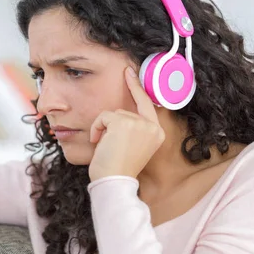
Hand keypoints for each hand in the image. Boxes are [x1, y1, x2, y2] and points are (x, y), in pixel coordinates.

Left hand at [88, 66, 165, 181]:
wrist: (113, 181)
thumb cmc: (117, 169)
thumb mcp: (131, 146)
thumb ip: (131, 129)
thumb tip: (117, 114)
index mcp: (157, 133)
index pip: (147, 105)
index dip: (136, 88)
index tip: (128, 71)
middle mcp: (152, 127)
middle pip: (124, 111)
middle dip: (111, 125)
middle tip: (109, 146)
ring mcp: (140, 123)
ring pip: (113, 114)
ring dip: (104, 129)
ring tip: (106, 147)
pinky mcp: (124, 122)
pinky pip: (104, 116)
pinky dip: (97, 128)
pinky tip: (99, 143)